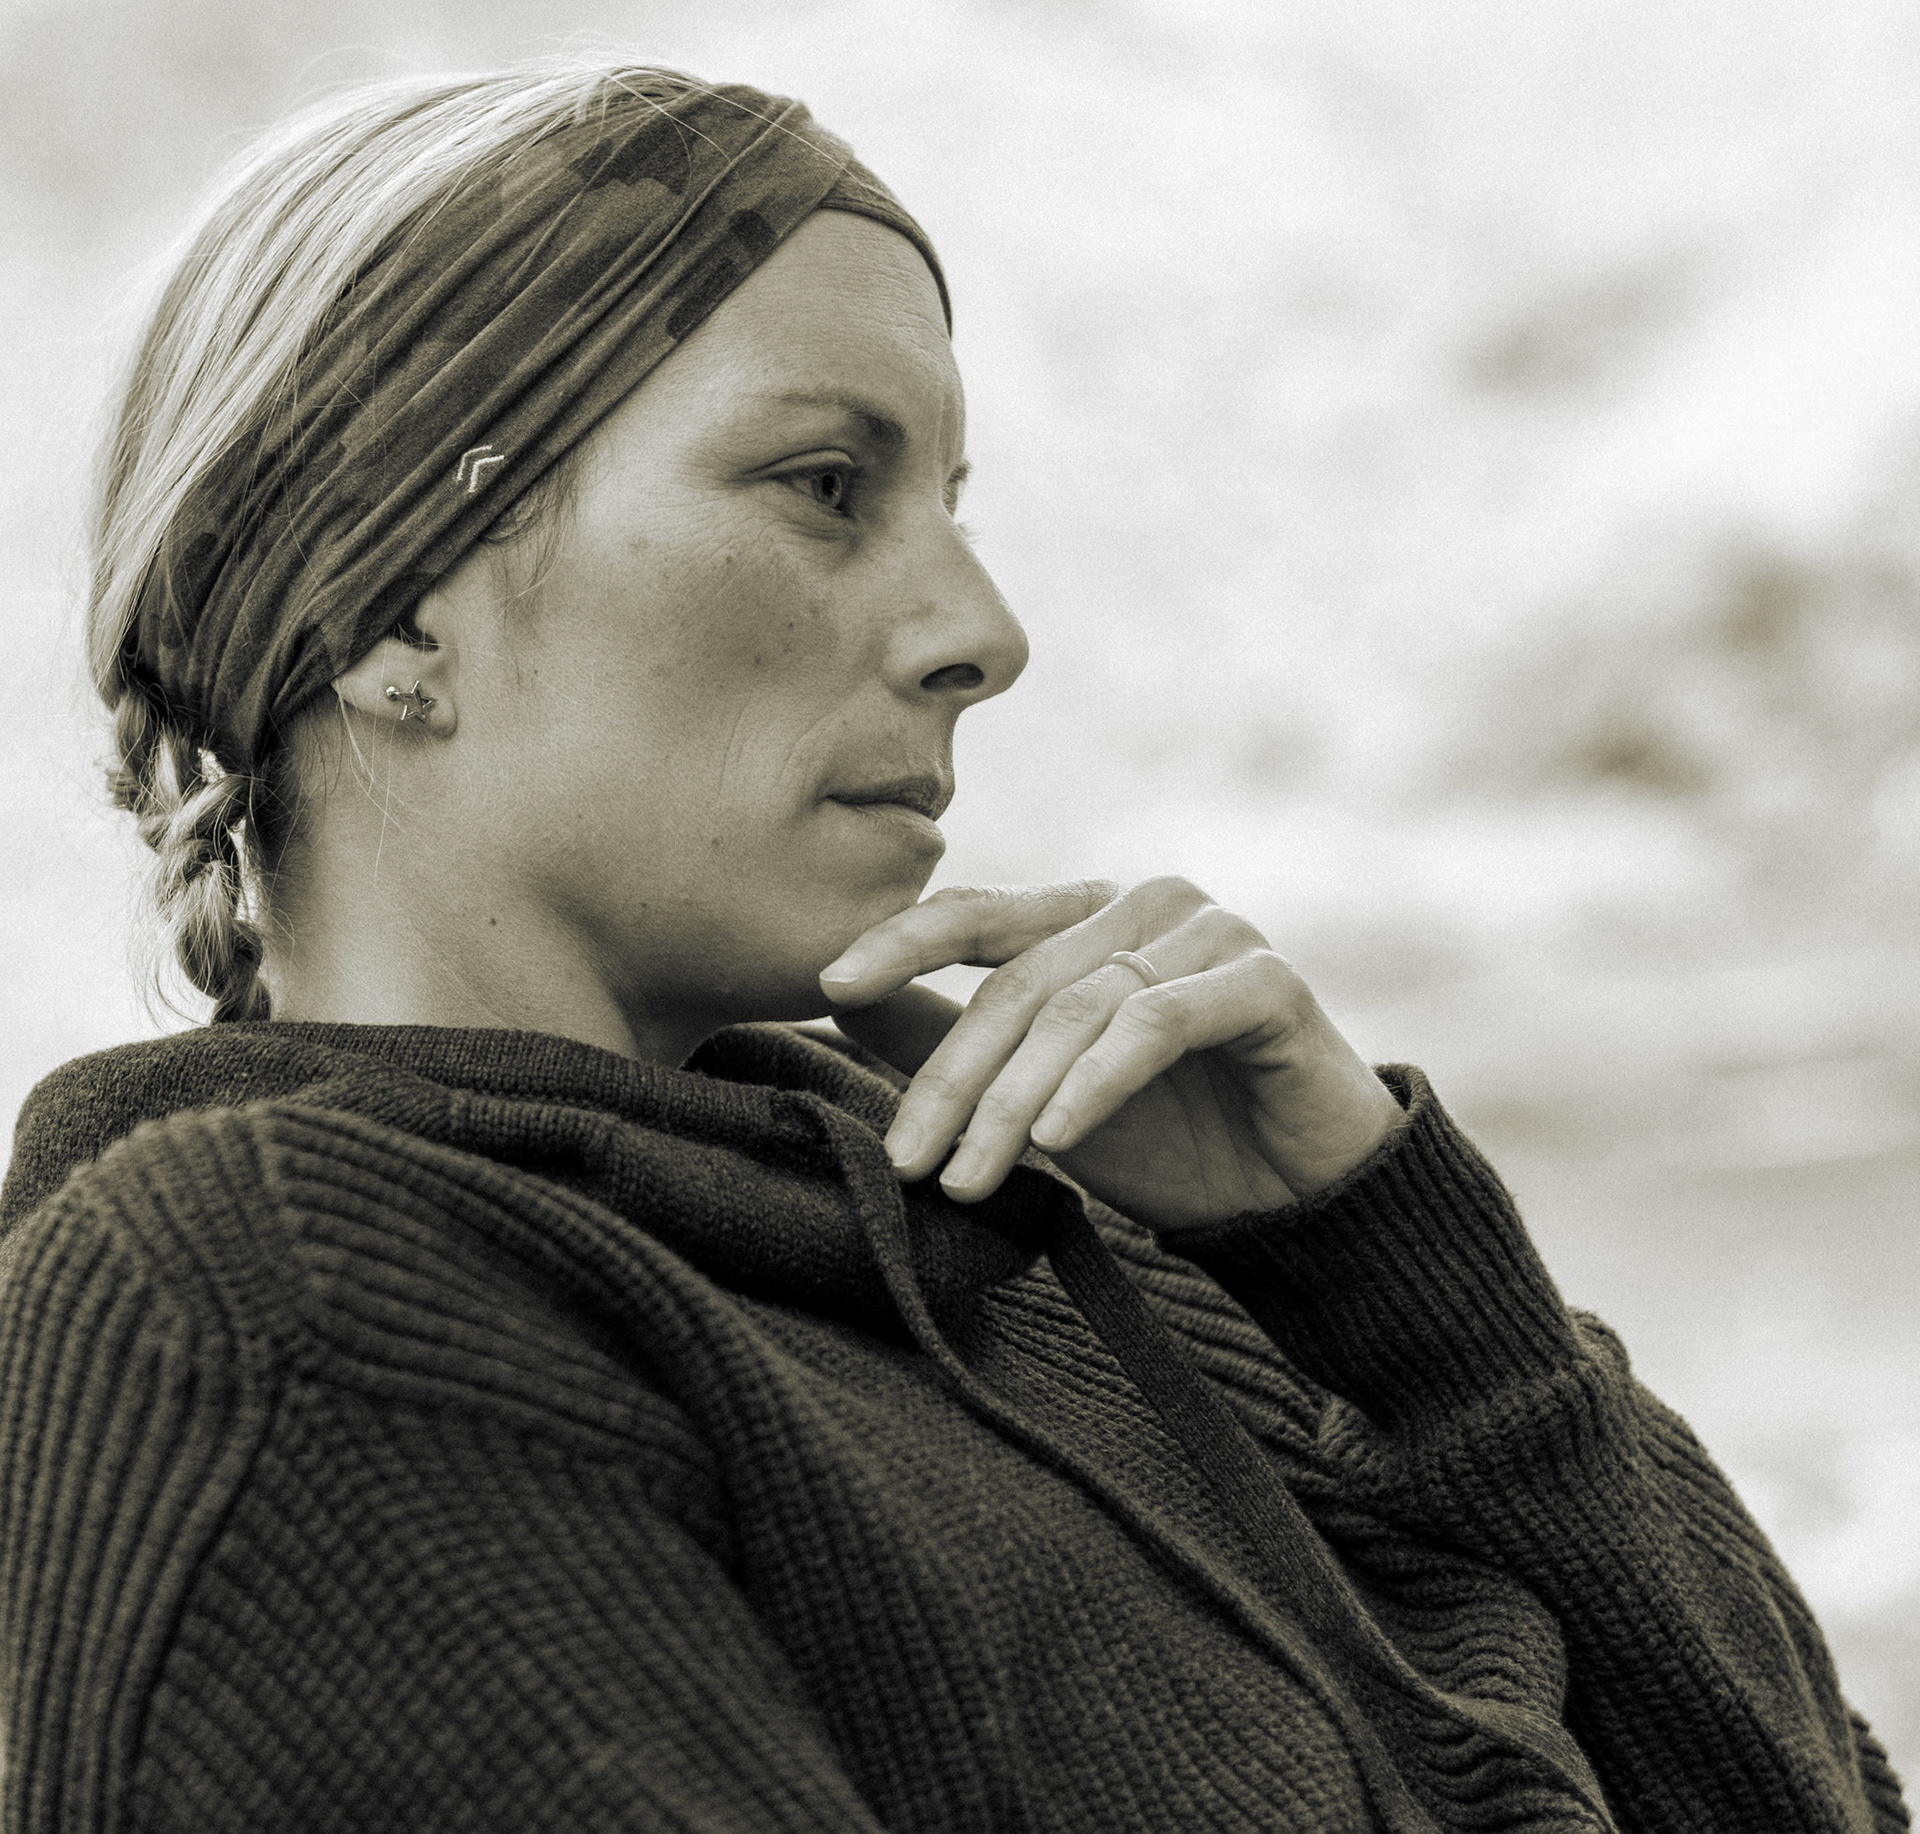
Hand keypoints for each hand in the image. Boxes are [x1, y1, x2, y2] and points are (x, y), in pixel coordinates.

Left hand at [818, 878, 1404, 1232]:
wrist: (1298, 1197)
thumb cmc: (1167, 1138)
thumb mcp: (1035, 1094)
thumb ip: (947, 1039)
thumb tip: (837, 1000)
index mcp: (1086, 913)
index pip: (975, 914)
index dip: (898, 943)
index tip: (827, 987)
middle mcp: (1146, 902)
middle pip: (1017, 980)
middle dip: (951, 1078)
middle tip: (905, 1160)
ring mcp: (1211, 930)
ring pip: (1078, 1007)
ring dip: (1012, 1102)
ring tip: (966, 1180)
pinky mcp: (1266, 980)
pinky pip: (1157, 1022)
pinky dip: (1097, 1081)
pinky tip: (1057, 1142)